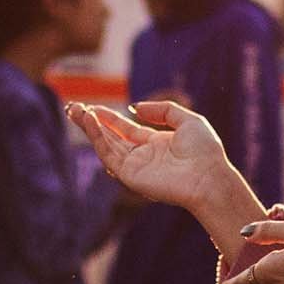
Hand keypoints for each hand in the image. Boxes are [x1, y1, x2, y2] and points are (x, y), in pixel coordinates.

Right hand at [66, 97, 238, 216]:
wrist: (209, 176)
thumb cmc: (205, 151)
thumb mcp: (187, 120)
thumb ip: (162, 109)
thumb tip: (135, 108)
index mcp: (155, 144)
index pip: (125, 130)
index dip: (108, 118)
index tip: (91, 107)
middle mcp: (142, 156)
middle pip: (110, 137)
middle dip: (92, 123)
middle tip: (74, 108)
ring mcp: (134, 167)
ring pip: (105, 145)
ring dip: (90, 128)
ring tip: (77, 111)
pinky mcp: (129, 176)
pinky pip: (109, 154)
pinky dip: (98, 138)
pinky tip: (91, 121)